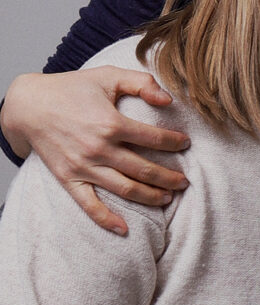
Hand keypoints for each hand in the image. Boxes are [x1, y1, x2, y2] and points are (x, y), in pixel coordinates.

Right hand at [2, 68, 189, 234]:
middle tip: (185, 182)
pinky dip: (106, 219)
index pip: (154, 139)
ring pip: (124, 189)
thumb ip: (142, 83)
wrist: (28, 105)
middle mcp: (98, 149)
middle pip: (144, 170)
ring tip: (168, 198)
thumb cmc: (71, 88)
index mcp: (111, 123)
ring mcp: (82, 166)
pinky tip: (125, 229)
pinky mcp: (67, 178)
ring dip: (150, 196)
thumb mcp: (108, 75)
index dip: (175, 143)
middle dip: (169, 177)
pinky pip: (89, 204)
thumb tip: (169, 100)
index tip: (185, 144)